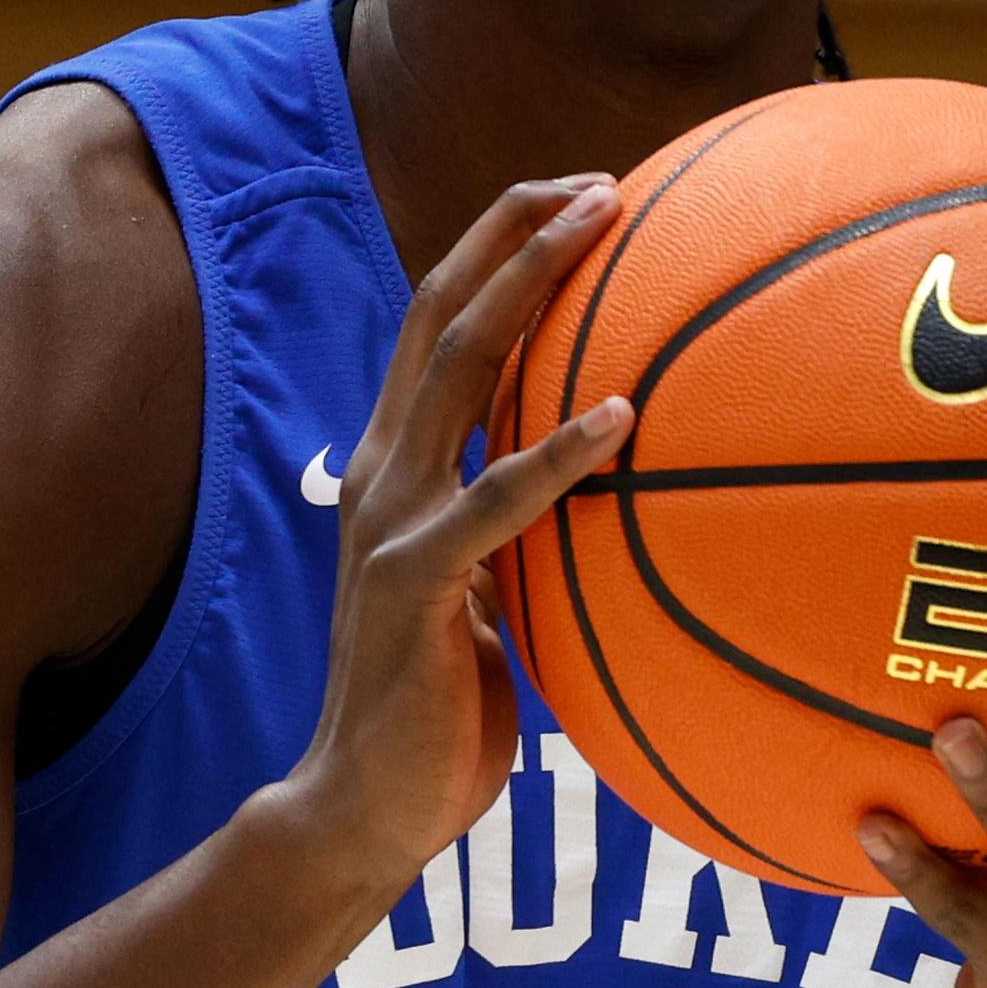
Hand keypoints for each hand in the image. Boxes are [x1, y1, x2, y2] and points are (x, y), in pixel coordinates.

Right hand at [277, 176, 633, 891]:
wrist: (364, 806)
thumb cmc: (441, 704)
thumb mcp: (486, 586)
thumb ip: (520, 525)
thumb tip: (613, 487)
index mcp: (397, 463)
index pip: (439, 320)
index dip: (499, 245)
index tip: (581, 197)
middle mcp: (383, 469)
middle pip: (442, 311)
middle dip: (516, 232)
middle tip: (602, 181)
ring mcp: (392, 520)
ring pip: (458, 369)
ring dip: (533, 287)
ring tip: (606, 229)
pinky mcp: (415, 582)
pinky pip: (495, 499)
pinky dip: (560, 450)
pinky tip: (622, 416)